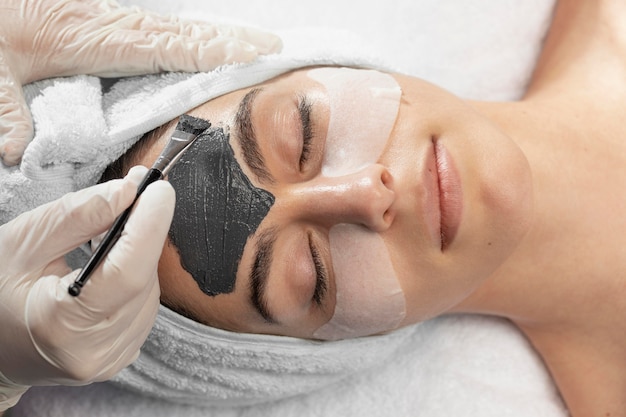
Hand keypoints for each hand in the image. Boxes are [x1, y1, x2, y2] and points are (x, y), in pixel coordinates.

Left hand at [0, 0, 281, 164]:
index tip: (258, 51)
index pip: (168, 45)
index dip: (215, 50)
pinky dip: (190, 40)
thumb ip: (7, 108)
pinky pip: (159, 32)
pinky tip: (201, 50)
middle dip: (232, 40)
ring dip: (215, 38)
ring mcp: (110, 21)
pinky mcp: (104, 24)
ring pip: (175, 30)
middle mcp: (110, 24)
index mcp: (92, 36)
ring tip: (253, 48)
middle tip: (274, 48)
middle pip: (185, 32)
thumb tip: (18, 150)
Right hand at [0, 166, 174, 408]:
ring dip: (138, 256)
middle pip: (142, 278)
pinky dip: (135, 278)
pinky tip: (112, 266)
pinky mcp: (122, 357)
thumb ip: (78, 215)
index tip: (159, 190)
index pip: (128, 274)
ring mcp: (111, 360)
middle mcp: (94, 351)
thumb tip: (129, 191)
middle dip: (142, 233)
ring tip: (109, 238)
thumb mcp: (23, 242)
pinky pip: (145, 306)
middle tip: (133, 198)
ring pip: (149, 290)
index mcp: (61, 326)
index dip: (150, 226)